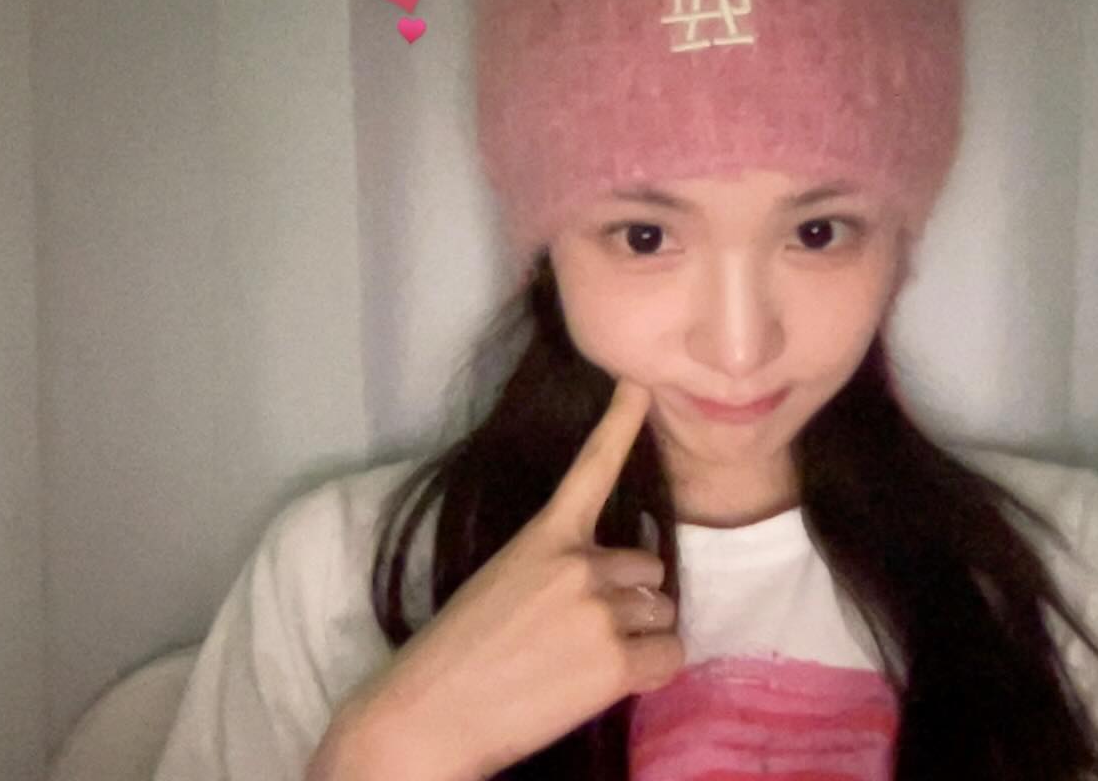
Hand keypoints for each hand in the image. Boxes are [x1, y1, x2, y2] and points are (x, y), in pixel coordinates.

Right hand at [319, 377, 682, 780]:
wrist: (427, 715)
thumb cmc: (456, 654)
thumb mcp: (501, 584)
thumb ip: (557, 571)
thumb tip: (612, 585)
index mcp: (544, 536)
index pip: (591, 468)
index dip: (621, 421)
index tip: (643, 381)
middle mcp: (580, 564)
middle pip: (648, 567)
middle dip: (627, 597)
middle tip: (579, 635)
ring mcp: (600, 610)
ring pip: (661, 612)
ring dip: (639, 636)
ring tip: (584, 663)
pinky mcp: (615, 661)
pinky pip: (670, 656)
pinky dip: (651, 671)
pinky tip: (608, 684)